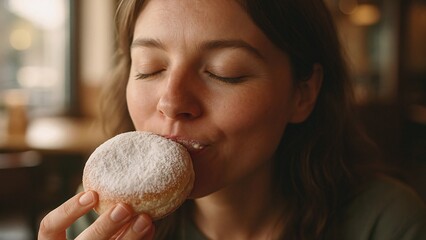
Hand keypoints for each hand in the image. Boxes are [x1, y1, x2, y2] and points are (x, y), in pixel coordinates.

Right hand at [38, 191, 154, 239]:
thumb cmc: (93, 236)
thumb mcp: (86, 228)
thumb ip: (96, 208)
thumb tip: (122, 177)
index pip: (50, 227)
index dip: (68, 210)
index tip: (92, 193)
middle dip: (104, 226)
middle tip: (124, 207)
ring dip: (130, 236)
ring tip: (145, 219)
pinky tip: (150, 229)